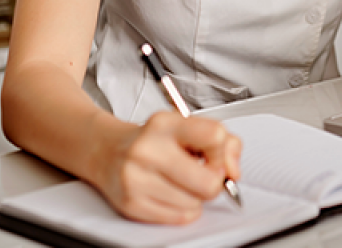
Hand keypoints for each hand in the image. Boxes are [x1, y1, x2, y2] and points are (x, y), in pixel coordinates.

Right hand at [95, 112, 240, 223]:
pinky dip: (184, 209)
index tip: (217, 156)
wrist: (108, 151)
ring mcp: (137, 178)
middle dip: (214, 182)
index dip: (223, 152)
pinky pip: (178, 217)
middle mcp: (148, 149)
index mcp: (166, 123)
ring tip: (184, 182)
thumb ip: (222, 140)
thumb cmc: (154, 139)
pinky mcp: (130, 204)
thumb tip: (233, 170)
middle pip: (208, 181)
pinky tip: (174, 194)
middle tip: (207, 175)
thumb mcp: (187, 126)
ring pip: (195, 203)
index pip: (214, 136)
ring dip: (197, 197)